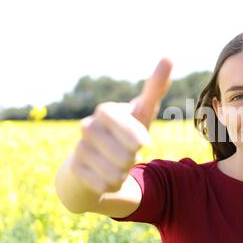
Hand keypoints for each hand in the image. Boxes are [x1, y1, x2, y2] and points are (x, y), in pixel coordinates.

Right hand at [70, 58, 172, 194]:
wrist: (93, 162)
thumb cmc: (124, 133)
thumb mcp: (142, 113)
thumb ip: (154, 89)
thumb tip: (168, 57)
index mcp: (107, 111)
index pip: (119, 118)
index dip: (132, 133)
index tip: (141, 142)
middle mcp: (89, 126)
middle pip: (128, 153)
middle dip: (134, 157)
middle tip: (128, 152)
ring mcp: (79, 148)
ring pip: (117, 172)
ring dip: (123, 172)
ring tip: (117, 164)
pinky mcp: (74, 170)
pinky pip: (105, 186)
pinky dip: (111, 185)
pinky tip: (104, 175)